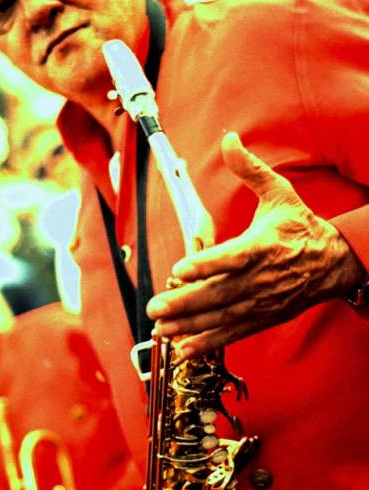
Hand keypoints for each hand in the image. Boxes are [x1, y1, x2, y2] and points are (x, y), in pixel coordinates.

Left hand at [147, 132, 364, 358]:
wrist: (333, 262)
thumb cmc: (300, 226)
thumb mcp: (278, 192)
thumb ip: (250, 169)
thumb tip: (229, 140)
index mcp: (263, 245)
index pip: (232, 257)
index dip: (206, 264)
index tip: (180, 268)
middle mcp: (261, 277)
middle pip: (219, 292)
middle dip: (185, 302)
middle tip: (156, 307)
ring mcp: (261, 301)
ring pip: (222, 316)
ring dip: (190, 324)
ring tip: (162, 329)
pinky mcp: (262, 317)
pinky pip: (233, 332)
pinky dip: (209, 342)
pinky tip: (184, 349)